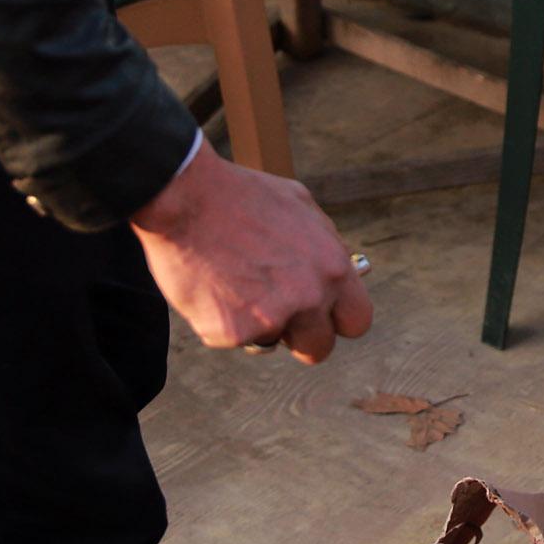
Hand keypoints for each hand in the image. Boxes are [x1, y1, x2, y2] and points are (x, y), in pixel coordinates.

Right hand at [130, 145, 372, 363]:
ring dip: (255, 326)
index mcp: (333, 267)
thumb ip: (323, 245)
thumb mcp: (300, 207)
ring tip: (232, 285)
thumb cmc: (240, 196)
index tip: (321, 317)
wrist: (186, 198)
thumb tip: (336, 268)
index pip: (357, 320)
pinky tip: (208, 285)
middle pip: (319, 347)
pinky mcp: (233, 332)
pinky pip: (229, 339)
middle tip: (274, 314)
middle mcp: (310, 297)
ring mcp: (273, 318)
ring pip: (270, 343)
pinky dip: (218, 320)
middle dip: (299, 338)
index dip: (336, 321)